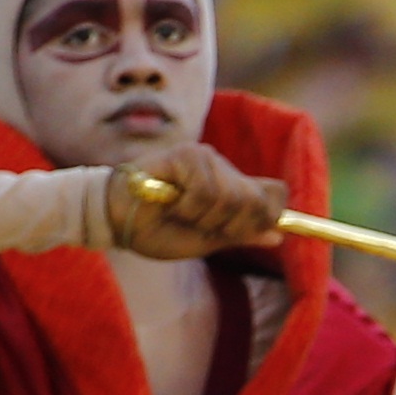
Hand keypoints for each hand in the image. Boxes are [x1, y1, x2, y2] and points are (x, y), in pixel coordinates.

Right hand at [103, 143, 285, 257]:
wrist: (117, 222)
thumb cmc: (158, 230)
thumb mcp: (207, 239)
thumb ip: (240, 234)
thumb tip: (278, 235)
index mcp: (230, 186)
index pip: (275, 192)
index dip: (272, 215)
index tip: (254, 232)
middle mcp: (222, 167)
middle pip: (256, 200)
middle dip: (233, 226)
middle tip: (204, 228)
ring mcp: (204, 157)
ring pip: (230, 198)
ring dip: (205, 219)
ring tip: (181, 214)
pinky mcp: (184, 155)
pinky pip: (205, 191)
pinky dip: (189, 208)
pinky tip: (171, 203)